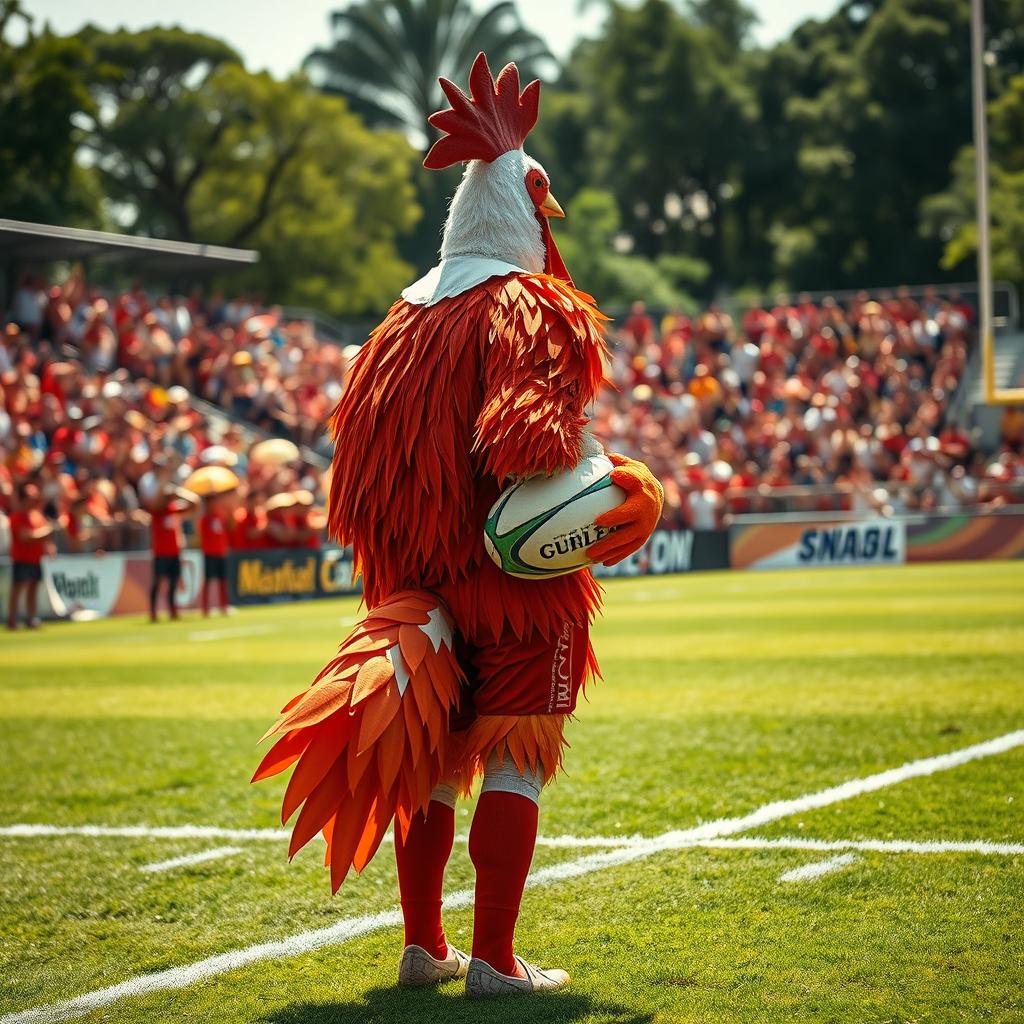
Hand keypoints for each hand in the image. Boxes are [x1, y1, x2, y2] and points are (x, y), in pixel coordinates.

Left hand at [586, 452, 663, 566]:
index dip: (626, 477)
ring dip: (610, 547)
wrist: (656, 497)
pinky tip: (602, 564)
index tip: (614, 475)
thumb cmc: (636, 479)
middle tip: (596, 524)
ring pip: (627, 539)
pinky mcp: (642, 538)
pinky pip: (629, 550)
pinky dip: (617, 557)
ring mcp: (645, 526)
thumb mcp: (631, 466)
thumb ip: (619, 462)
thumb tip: (605, 456)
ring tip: (590, 554)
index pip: (635, 480)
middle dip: (614, 520)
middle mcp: (646, 507)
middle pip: (629, 515)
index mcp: (642, 486)